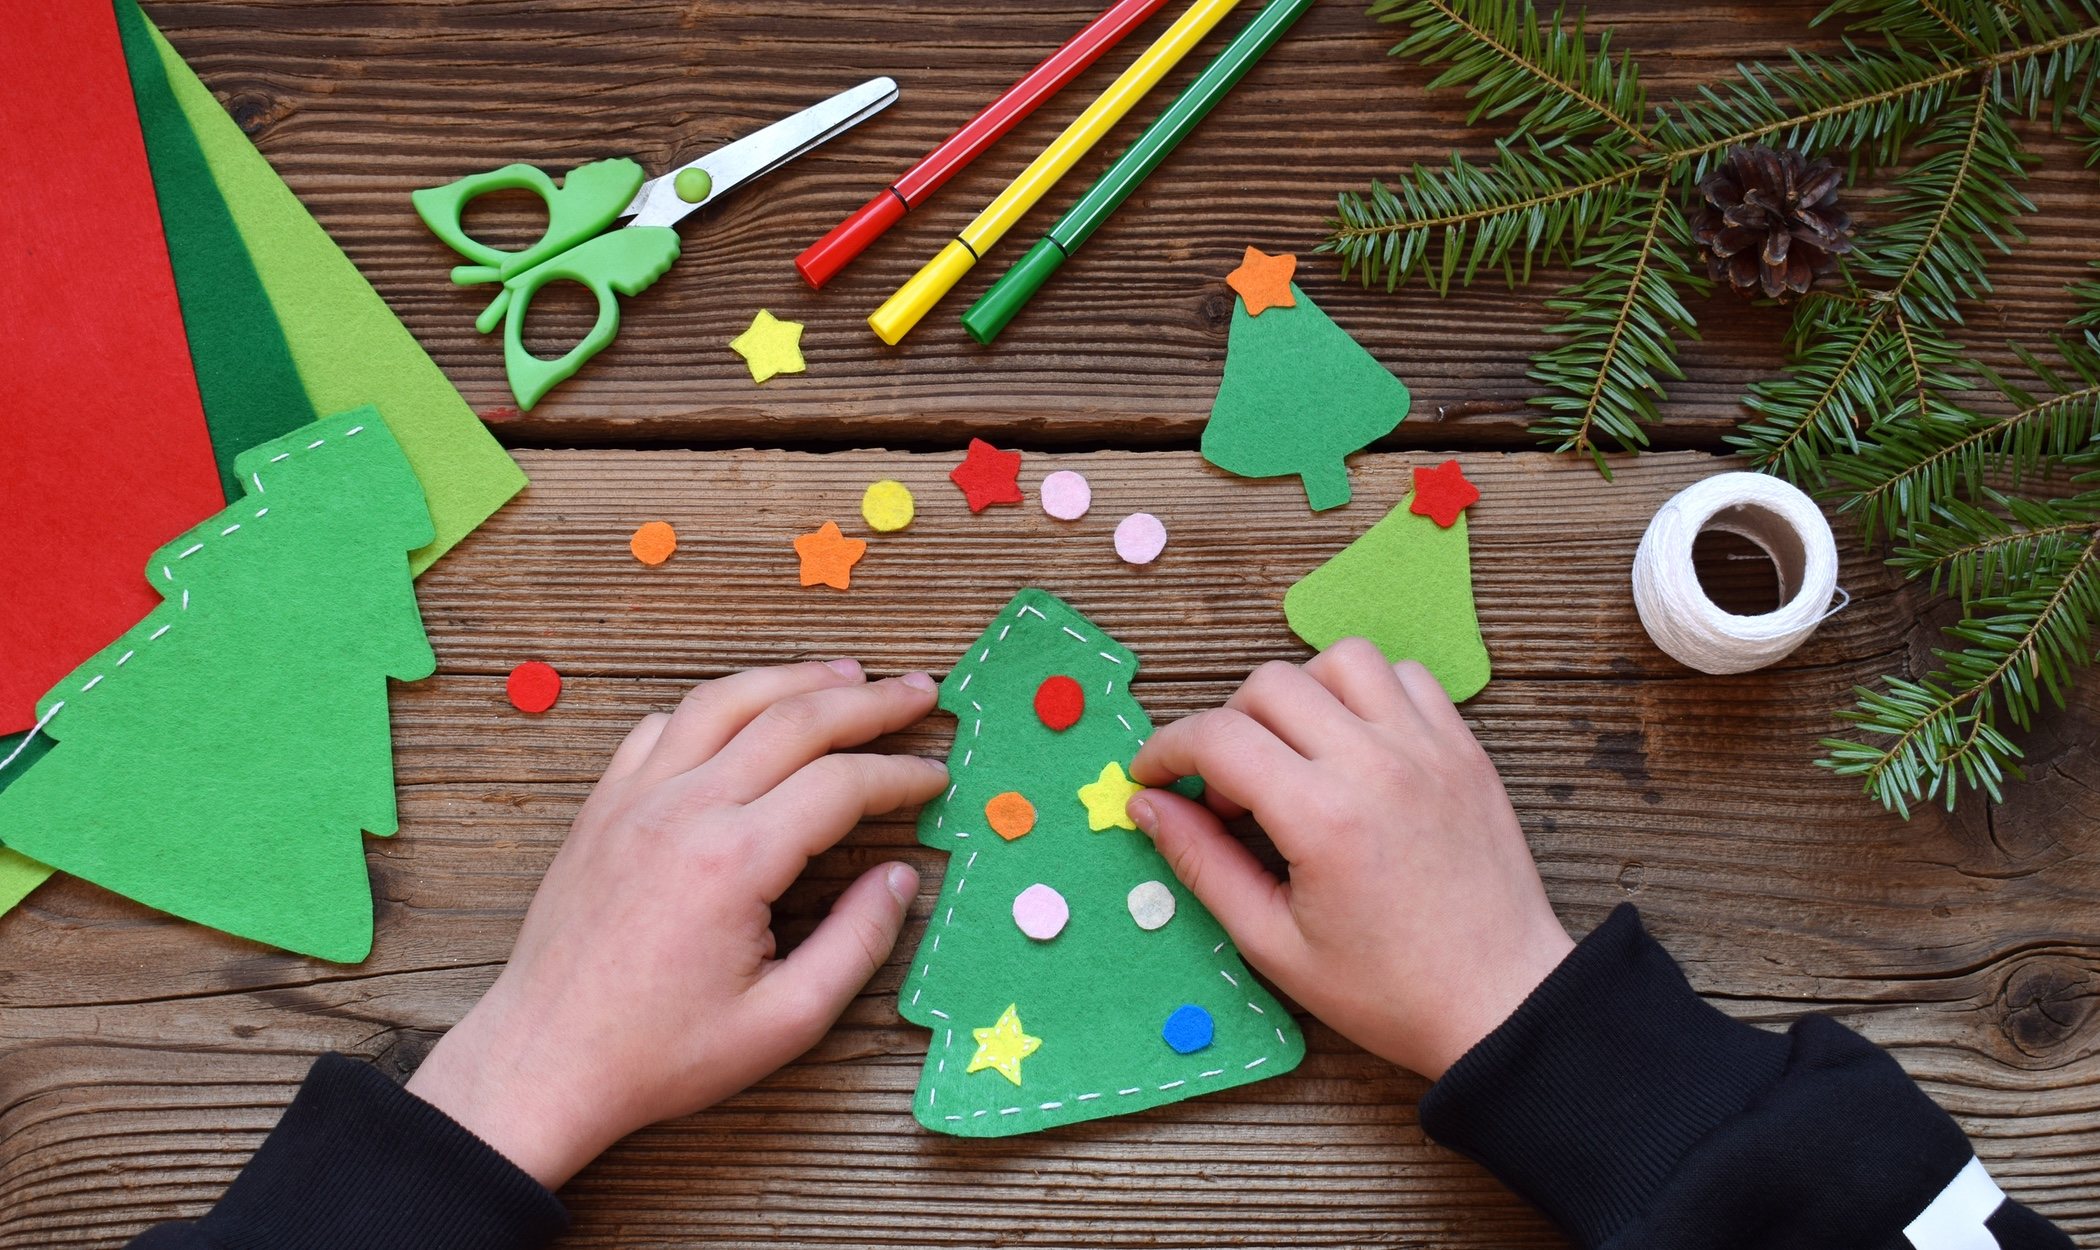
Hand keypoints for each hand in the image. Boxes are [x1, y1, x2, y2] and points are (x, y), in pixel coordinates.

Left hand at [406, 660, 945, 1186]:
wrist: (543, 1062)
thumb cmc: (660, 1055)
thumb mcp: (784, 1023)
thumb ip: (856, 944)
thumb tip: (901, 878)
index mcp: (733, 862)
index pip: (841, 784)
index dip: (900, 775)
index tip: (938, 777)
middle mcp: (683, 810)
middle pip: (793, 720)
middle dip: (868, 702)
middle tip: (919, 692)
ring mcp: (635, 799)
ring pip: (724, 701)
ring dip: (792, 678)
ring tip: (846, 673)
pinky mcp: (602, 807)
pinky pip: (662, 726)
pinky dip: (714, 706)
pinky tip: (744, 712)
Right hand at [1126, 640, 1571, 1079]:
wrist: (1502, 1002)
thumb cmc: (1390, 991)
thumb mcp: (1273, 944)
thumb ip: (1202, 864)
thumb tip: (1147, 805)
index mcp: (1324, 818)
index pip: (1218, 737)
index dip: (1165, 749)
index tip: (1152, 777)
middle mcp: (1377, 765)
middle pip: (1270, 684)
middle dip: (1226, 727)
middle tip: (1227, 791)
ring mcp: (1429, 748)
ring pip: (1340, 660)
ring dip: (1299, 694)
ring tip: (1293, 755)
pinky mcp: (1464, 749)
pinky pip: (1406, 676)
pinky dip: (1366, 693)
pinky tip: (1353, 747)